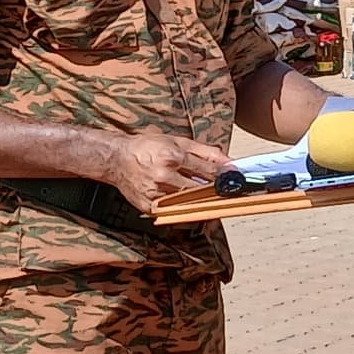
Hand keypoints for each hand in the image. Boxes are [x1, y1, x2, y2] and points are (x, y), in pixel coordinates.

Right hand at [109, 133, 230, 212]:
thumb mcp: (177, 141)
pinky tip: (187, 203)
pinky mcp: (149, 206)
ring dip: (200, 201)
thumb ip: (204, 151)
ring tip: (208, 197)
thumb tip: (227, 160)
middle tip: (228, 192)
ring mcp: (156, 194)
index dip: (224, 176)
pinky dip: (182, 208)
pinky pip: (172, 211)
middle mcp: (164, 176)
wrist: (116, 159)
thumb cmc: (147, 146)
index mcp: (172, 157)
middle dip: (215, 191)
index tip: (236, 179)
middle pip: (199, 189)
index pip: (207, 171)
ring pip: (187, 202)